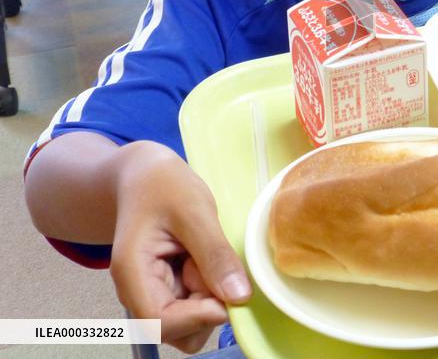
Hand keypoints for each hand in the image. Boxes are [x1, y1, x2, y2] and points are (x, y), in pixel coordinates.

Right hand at [109, 142, 251, 352]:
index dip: (198, 317)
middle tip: (211, 260)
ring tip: (203, 254)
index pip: (160, 323)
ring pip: (188, 321)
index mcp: (132, 274)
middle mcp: (137, 292)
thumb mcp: (195, 210)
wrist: (144, 174)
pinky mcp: (168, 288)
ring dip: (208, 295)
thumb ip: (215, 254)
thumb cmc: (164, 185)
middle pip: (175, 330)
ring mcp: (152, 292)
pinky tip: (201, 258)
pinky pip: (193, 304)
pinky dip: (207, 287)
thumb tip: (239, 298)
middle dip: (205, 305)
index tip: (229, 294)